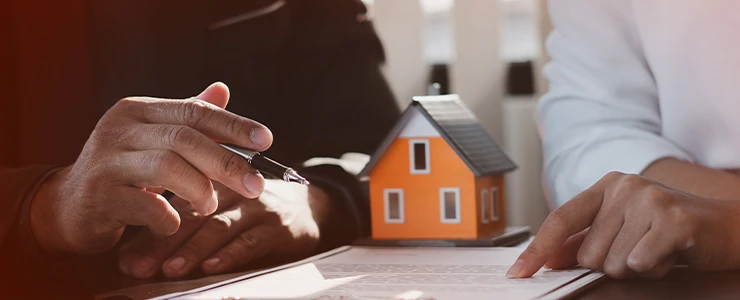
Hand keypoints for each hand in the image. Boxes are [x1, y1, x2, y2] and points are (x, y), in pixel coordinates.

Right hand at [30, 83, 272, 254]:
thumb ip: (186, 118)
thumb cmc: (123, 171)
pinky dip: (170, 218)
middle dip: (227, 162)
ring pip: (167, 167)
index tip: (266, 140)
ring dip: (200, 190)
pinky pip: (147, 207)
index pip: (194, 111)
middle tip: (255, 185)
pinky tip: (174, 224)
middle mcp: (119, 128)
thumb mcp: (153, 138)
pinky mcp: (100, 196)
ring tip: (210, 204)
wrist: (68, 205)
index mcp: (138, 110)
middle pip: (185, 138)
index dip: (234, 125)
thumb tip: (223, 89)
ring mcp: (106, 161)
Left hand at [117, 180, 322, 278]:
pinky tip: (211, 267)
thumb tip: (128, 260)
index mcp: (212, 180)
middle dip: (163, 244)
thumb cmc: (251, 211)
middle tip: (138, 268)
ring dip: (192, 249)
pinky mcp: (279, 226)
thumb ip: (177, 228)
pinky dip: (229, 254)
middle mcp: (233, 189)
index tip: (125, 257)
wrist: (310, 208)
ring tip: (170, 269)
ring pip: (219, 227)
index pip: (175, 201)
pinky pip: (251, 240)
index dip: (149, 228)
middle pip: (193, 214)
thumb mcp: (216, 211)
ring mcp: (257, 206)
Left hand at [507, 171, 739, 278]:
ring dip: (635, 268)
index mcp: (606, 186)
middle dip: (612, 264)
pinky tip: (669, 253)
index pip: (560, 220)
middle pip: (588, 254)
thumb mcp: (621, 228)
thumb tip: (545, 258)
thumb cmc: (668, 229)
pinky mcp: (672, 219)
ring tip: (656, 250)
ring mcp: (648, 199)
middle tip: (640, 250)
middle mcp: (624, 187)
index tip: (518, 273)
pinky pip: (639, 264)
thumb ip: (582, 241)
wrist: (726, 228)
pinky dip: (654, 269)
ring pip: (612, 263)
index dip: (537, 250)